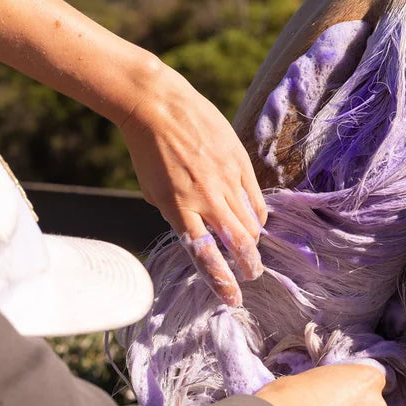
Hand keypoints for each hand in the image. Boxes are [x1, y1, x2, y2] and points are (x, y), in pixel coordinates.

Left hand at [119, 65, 266, 307]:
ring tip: (252, 252)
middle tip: (251, 275)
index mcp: (178, 209)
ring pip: (250, 224)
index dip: (221, 281)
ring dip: (253, 244)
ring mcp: (225, 180)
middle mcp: (205, 198)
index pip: (205, 255)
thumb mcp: (154, 191)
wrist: (159, 106)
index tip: (233, 298)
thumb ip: (177, 214)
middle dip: (248, 266)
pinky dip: (257, 216)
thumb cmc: (148, 151)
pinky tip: (256, 223)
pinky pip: (255, 200)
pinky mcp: (238, 162)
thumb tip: (200, 233)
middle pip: (238, 244)